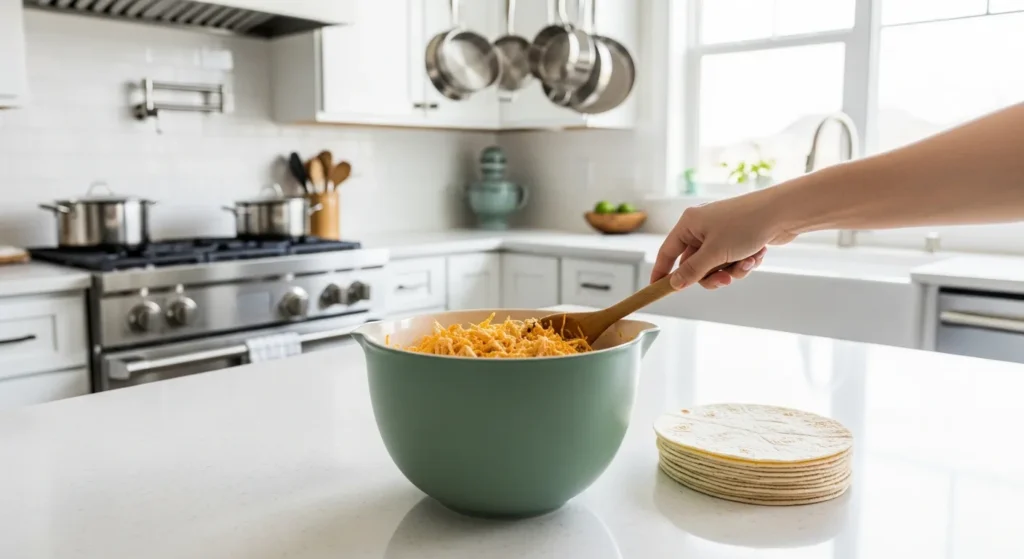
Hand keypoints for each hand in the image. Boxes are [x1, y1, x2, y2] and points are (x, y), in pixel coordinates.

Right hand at [650, 190, 797, 289]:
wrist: (783, 212)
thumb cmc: (745, 226)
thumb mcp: (714, 253)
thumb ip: (692, 271)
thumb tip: (674, 284)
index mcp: (689, 223)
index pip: (667, 252)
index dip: (661, 272)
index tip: (657, 289)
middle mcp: (702, 226)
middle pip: (695, 264)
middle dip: (711, 275)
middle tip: (725, 280)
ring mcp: (721, 232)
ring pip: (715, 265)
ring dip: (731, 270)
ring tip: (747, 263)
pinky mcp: (737, 237)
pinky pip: (731, 260)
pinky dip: (743, 262)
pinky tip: (756, 254)